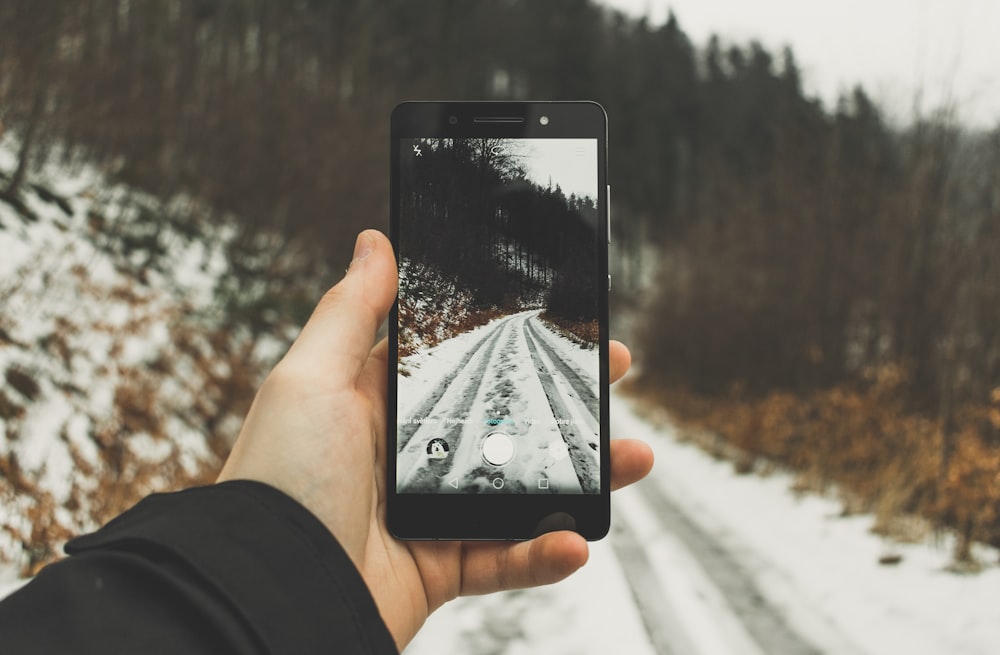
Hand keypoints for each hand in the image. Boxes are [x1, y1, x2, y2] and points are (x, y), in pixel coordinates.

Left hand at [218, 229, 653, 649]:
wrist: (267, 591)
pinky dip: (545, 553)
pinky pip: (505, 561)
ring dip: (583, 477)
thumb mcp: (310, 377)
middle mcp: (407, 455)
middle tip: (614, 372)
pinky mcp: (440, 569)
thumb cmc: (278, 478)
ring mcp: (428, 512)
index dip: (512, 335)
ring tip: (634, 458)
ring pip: (521, 488)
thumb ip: (350, 310)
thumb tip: (375, 242)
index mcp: (379, 403)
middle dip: (564, 396)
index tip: (560, 319)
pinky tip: (576, 541)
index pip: (460, 357)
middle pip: (503, 417)